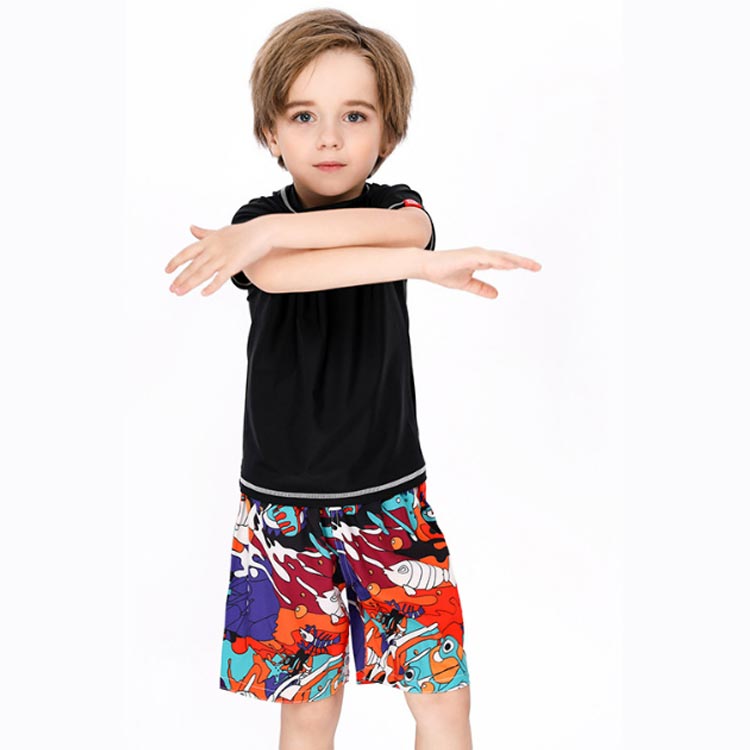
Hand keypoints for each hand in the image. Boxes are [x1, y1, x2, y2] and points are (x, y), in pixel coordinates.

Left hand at [164, 219, 271, 295]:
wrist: (262, 232)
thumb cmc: (242, 233)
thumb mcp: (220, 231)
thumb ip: (204, 233)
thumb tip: (191, 228)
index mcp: (208, 241)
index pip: (187, 252)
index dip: (176, 262)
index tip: (167, 271)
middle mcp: (212, 249)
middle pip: (192, 266)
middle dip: (180, 278)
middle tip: (171, 289)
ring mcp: (223, 257)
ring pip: (202, 273)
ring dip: (189, 284)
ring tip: (179, 293)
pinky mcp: (234, 265)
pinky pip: (220, 278)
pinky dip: (212, 286)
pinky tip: (204, 294)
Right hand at [422, 247, 541, 297]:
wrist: (426, 267)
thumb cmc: (443, 272)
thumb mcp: (467, 284)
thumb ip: (481, 288)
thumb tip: (496, 294)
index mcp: (481, 260)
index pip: (504, 262)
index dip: (519, 264)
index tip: (533, 268)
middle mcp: (481, 254)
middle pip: (506, 258)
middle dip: (522, 261)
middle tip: (538, 267)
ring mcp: (476, 254)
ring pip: (500, 257)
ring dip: (514, 261)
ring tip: (529, 265)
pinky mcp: (470, 256)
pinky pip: (488, 259)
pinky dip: (500, 262)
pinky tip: (509, 265)